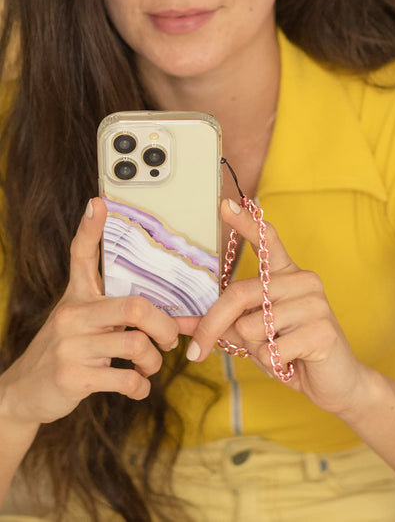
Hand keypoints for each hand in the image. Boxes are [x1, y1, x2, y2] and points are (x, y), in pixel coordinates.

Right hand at [0, 198, 178, 425]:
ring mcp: (71, 346)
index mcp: (76, 297)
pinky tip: (138, 386)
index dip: (90, 229)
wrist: (24, 392)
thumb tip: (166, 318)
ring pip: (137, 344)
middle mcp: (72, 315)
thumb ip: (114, 316)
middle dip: (165, 325)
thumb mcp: (80, 324)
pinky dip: (142, 386)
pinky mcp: (73, 377)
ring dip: (154, 361)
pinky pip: (127, 379)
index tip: (99, 203)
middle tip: (169, 339)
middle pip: (135, 306)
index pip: (81, 256)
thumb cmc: (65, 352)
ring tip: (149, 366)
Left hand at [184, 198, 369, 416]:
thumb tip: (179, 323)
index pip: (266, 240)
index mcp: (285, 275)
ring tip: (278, 351)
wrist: (335, 380)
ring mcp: (314, 302)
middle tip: (196, 351)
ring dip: (254, 349)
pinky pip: (270, 350)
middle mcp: (302, 280)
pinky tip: (292, 361)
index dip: (245, 223)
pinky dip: (272, 364)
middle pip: (238, 295)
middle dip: (211, 326)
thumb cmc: (289, 351)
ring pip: (251, 327)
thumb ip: (221, 323)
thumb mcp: (252, 334)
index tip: (224, 204)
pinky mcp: (321, 330)